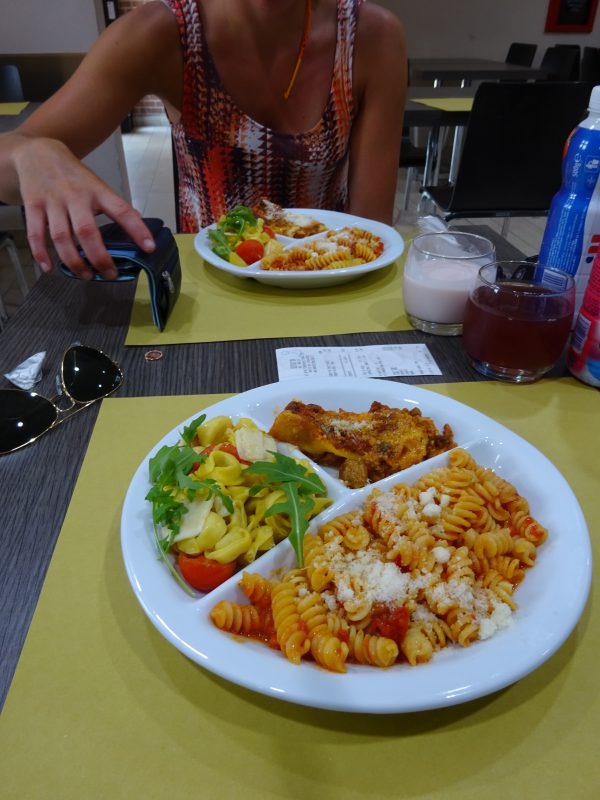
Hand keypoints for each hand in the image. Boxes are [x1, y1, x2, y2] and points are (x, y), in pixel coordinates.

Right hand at [12, 136, 155, 278]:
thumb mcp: (96, 184)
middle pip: (87, 231)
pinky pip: (35, 234)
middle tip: (109, 274)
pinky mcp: (32, 206)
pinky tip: (49, 268)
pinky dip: (41, 254)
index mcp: (97, 191)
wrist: (37, 152)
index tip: (149, 248)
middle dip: (99, 257)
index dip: (137, 230)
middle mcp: (75, 196)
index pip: (121, 211)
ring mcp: (52, 201)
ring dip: (74, 261)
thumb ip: (111, 206)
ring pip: (61, 237)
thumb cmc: (73, 175)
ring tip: (86, 275)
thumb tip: (135, 226)